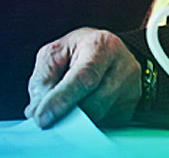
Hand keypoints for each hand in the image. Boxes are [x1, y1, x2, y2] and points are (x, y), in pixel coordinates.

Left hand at [25, 27, 141, 127]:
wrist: (107, 51)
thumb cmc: (79, 51)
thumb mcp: (54, 54)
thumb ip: (42, 80)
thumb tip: (36, 111)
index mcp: (102, 45)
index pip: (84, 77)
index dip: (62, 100)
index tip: (42, 117)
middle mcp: (123, 65)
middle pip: (94, 103)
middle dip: (67, 113)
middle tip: (49, 116)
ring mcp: (131, 88)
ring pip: (99, 116)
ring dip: (78, 117)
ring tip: (69, 103)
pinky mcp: (131, 106)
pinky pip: (106, 123)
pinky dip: (90, 120)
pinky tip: (85, 105)